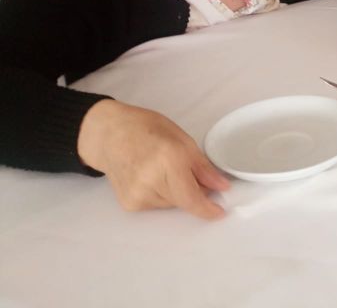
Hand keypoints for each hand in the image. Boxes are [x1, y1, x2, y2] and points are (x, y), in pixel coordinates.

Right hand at [77, 100, 229, 219]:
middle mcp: (152, 181)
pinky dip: (161, 194)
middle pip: (184, 200)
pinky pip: (156, 205)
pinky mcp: (129, 203)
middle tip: (189, 172)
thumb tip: (222, 187)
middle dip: (194, 191)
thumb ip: (203, 167)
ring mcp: (138, 195)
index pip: (192, 197)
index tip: (220, 212)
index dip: (208, 208)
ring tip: (163, 169)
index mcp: (169, 160)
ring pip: (171, 204)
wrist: (109, 135)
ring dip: (177, 192)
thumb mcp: (183, 140)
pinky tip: (150, 177)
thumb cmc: (147, 130)